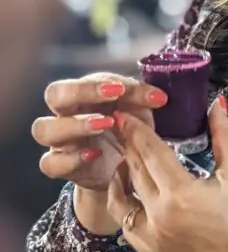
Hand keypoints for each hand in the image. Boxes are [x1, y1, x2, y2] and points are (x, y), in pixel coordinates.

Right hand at [32, 73, 167, 192]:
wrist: (123, 170)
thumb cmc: (127, 130)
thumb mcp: (137, 112)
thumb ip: (143, 100)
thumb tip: (159, 97)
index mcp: (81, 96)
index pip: (77, 81)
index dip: (94, 85)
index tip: (121, 90)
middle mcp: (64, 115)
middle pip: (54, 95)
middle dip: (81, 93)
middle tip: (113, 98)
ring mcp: (59, 142)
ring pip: (44, 129)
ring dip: (75, 124)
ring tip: (105, 125)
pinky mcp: (60, 167)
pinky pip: (50, 163)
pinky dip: (71, 159)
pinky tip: (94, 155)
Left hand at [107, 98, 227, 251]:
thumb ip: (223, 137)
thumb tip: (217, 103)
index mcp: (181, 193)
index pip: (150, 152)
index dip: (135, 130)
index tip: (124, 114)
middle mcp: (159, 215)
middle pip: (134, 171)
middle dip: (127, 146)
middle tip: (121, 127)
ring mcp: (152, 237)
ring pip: (122, 199)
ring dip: (121, 177)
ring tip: (126, 160)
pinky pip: (127, 225)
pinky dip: (125, 207)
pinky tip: (132, 194)